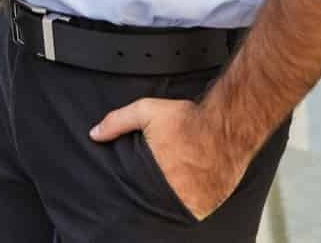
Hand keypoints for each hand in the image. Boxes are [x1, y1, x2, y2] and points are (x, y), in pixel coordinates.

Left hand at [89, 98, 247, 220]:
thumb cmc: (188, 120)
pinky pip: (197, 209)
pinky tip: (193, 184)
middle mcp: (173, 194)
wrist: (226, 125)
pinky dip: (193, 200)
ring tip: (179, 178)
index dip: (137, 185)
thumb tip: (94, 134)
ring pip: (176, 207)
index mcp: (152, 176)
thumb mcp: (146, 112)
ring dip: (175, 197)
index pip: (136, 192)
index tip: (142, 175)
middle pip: (155, 200)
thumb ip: (117, 122)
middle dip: (156, 189)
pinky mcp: (211, 204)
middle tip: (164, 173)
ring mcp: (194, 202)